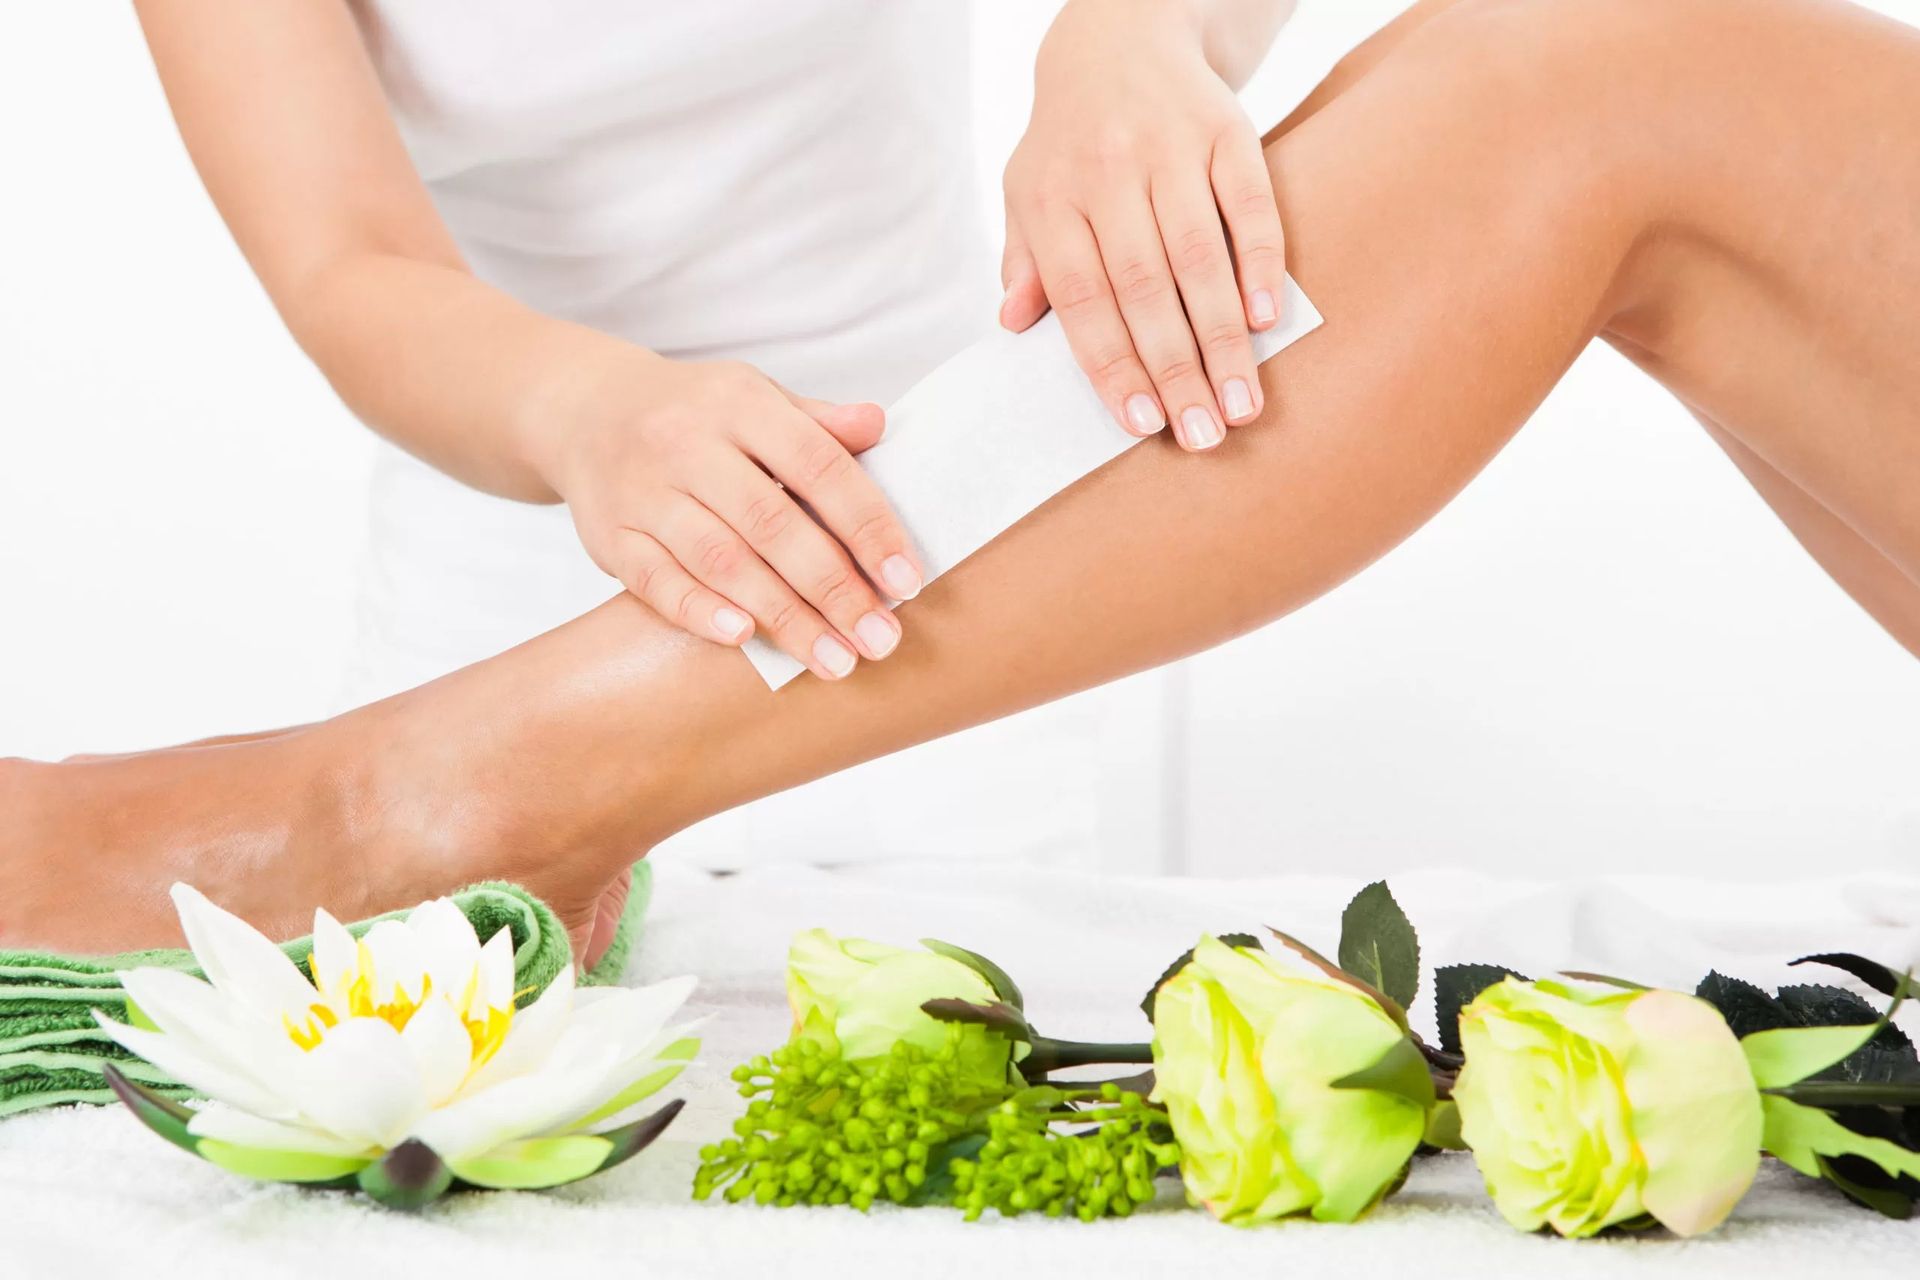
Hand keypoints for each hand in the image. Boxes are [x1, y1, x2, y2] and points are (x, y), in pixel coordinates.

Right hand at [534, 351, 923, 680]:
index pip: (817, 465)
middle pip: (771, 523)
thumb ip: (816, 423)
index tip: (907, 581)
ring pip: (719, 560)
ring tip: (833, 660)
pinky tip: (744, 639)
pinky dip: (699, 611)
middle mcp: (687, 444)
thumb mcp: (754, 398)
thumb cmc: (695, 415)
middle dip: (833, 588)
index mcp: (739, 404)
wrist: (584, 410)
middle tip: (880, 640)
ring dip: (781, 617)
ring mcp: (642, 491)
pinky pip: (655, 581)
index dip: (866, 525)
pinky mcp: (608, 535)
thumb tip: (880, 424)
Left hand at [1002, 0, 1286, 450]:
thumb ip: (1024, 259)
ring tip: (1242, 404)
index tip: (1142, 424)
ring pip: (1200, 256)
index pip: (1084, 299)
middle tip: (1203, 436)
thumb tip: (1012, 324)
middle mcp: (1110, 172)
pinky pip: (1250, 204)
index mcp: (1054, 197)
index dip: (1114, 364)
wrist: (1120, 35)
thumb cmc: (1070, 141)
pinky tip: (1268, 320)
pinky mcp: (1227, 130)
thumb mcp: (1026, 189)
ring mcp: (1171, 149)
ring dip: (1223, 337)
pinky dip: (1261, 262)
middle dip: (1176, 369)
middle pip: (1145, 288)